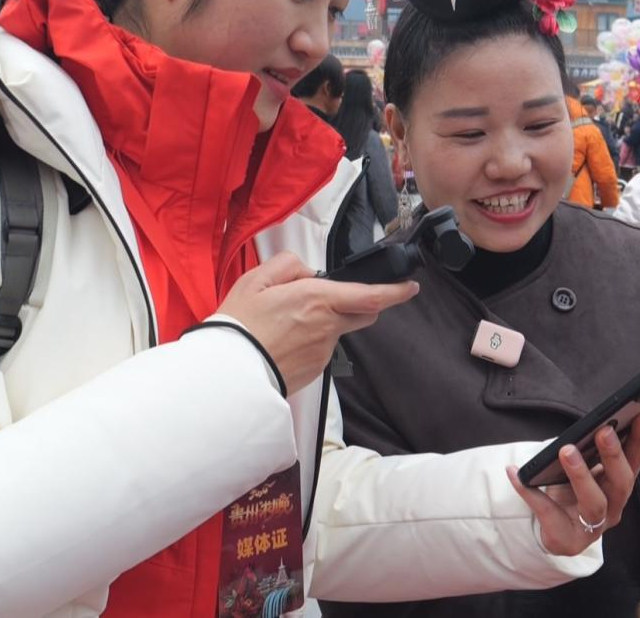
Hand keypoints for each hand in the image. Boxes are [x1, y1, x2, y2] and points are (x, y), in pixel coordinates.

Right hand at [215, 252, 418, 394]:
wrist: (230, 374)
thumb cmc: (240, 326)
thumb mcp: (255, 280)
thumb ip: (287, 266)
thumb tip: (306, 271)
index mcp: (317, 298)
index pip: (370, 295)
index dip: (396, 291)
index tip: (409, 287)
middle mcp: (328, 325)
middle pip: (362, 314)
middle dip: (358, 305)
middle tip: (329, 300)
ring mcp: (324, 351)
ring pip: (338, 332)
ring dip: (325, 325)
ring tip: (286, 326)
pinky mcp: (316, 370)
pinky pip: (322, 350)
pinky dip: (311, 344)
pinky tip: (284, 343)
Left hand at [505, 411, 639, 556]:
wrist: (555, 531)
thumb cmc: (572, 493)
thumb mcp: (586, 470)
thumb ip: (593, 452)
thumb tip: (596, 422)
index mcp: (620, 487)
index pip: (635, 461)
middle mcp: (613, 508)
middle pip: (621, 483)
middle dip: (614, 456)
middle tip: (603, 431)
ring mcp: (593, 527)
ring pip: (595, 502)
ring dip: (581, 474)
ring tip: (566, 450)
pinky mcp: (568, 539)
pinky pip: (549, 514)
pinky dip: (530, 493)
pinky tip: (515, 473)